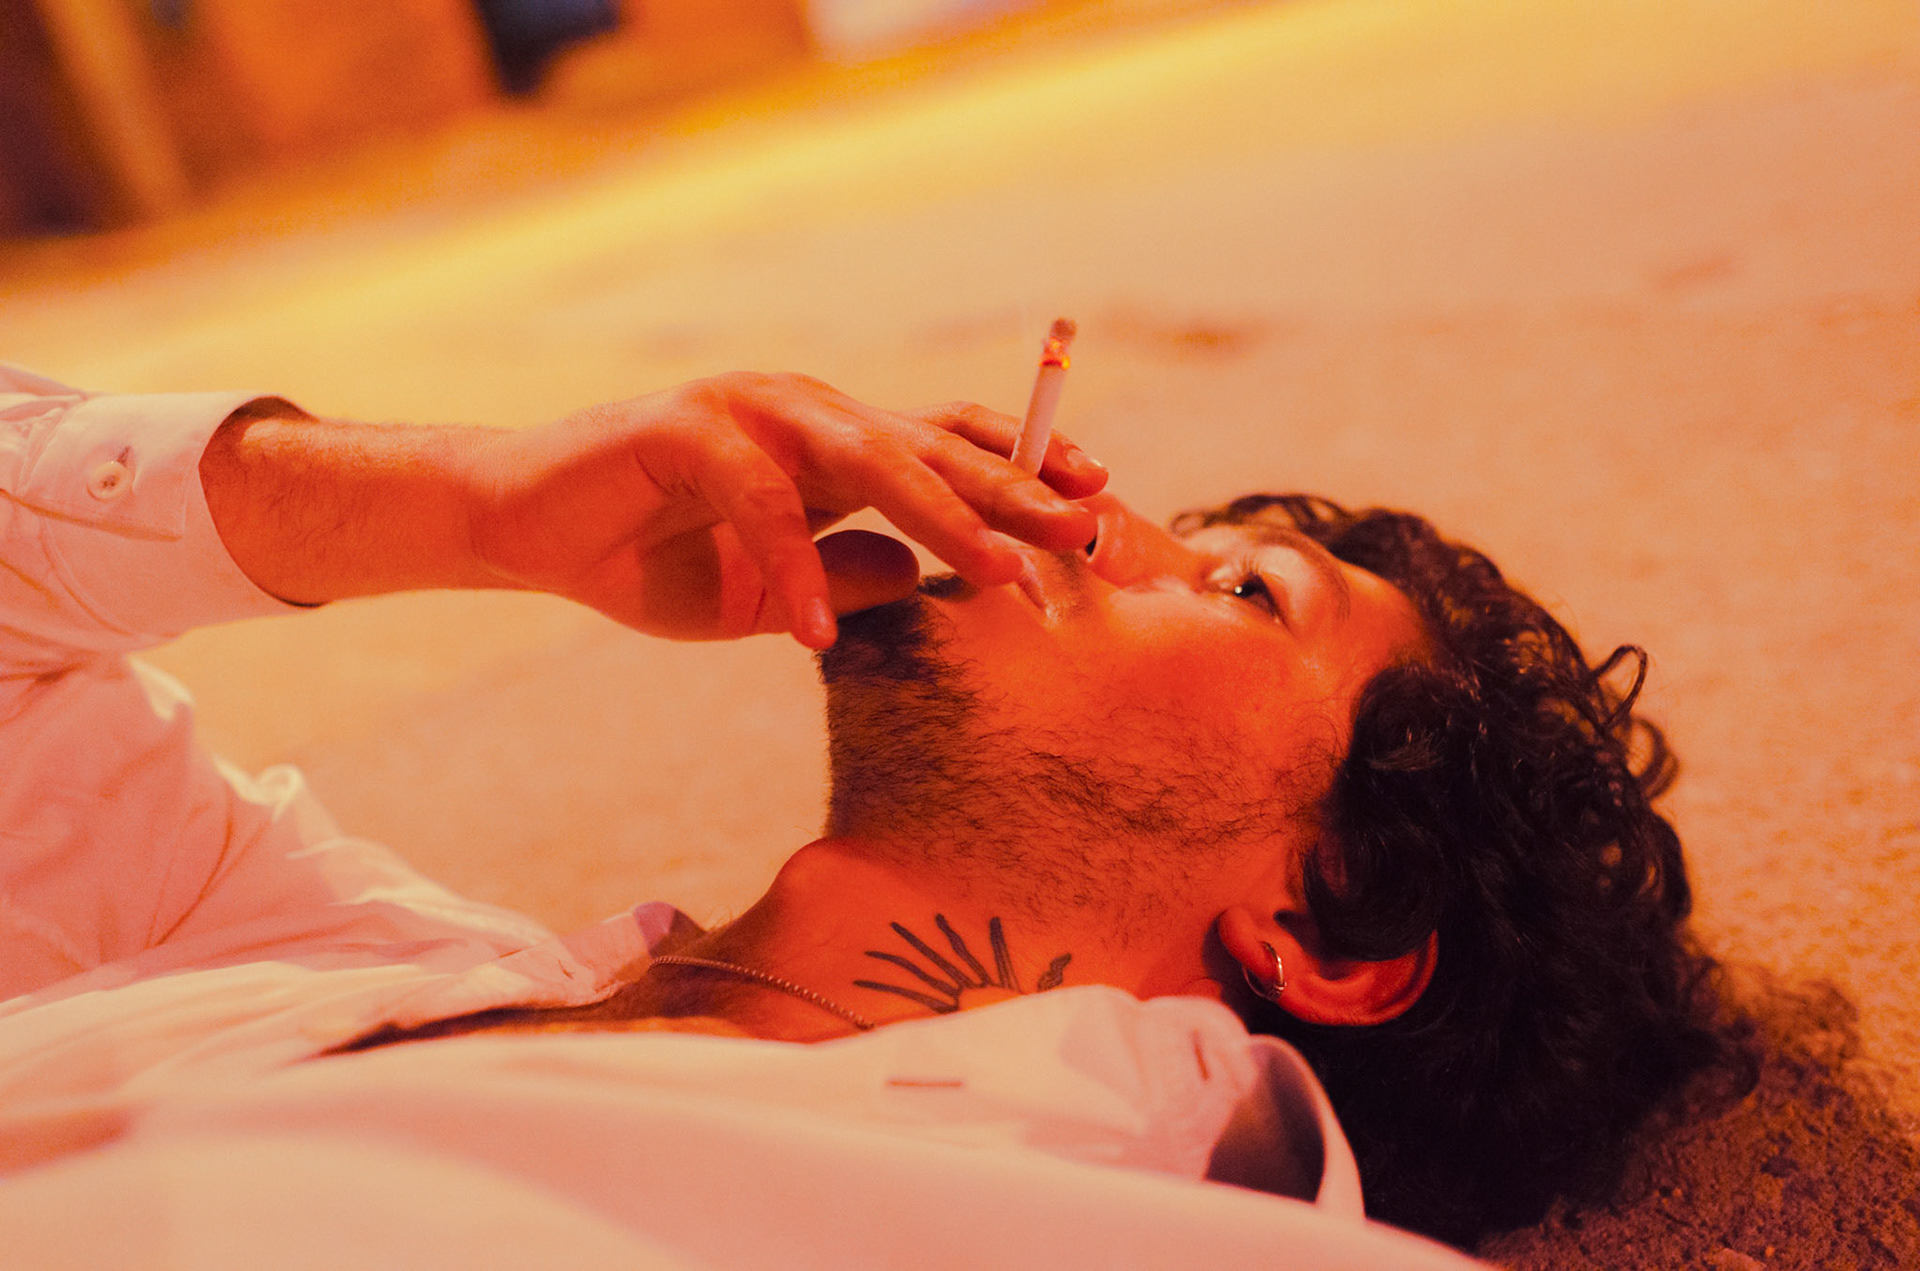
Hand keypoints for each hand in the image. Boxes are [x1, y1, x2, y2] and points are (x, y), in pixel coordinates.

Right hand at [466, 372, 1106, 646]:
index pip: (948, 442)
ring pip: (867, 456)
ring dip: (940, 516)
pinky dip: (792, 567)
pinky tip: (813, 633)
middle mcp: (804, 412)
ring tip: (1001, 577)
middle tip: (1087, 531)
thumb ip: (847, 581)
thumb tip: (923, 582)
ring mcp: (746, 411)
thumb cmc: (649, 557)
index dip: (1024, 466)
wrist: (524, 528)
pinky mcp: (682, 428)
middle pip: (931, 443)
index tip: (1099, 502)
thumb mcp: (769, 593)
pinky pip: (759, 502)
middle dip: (1015, 491)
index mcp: (833, 443)